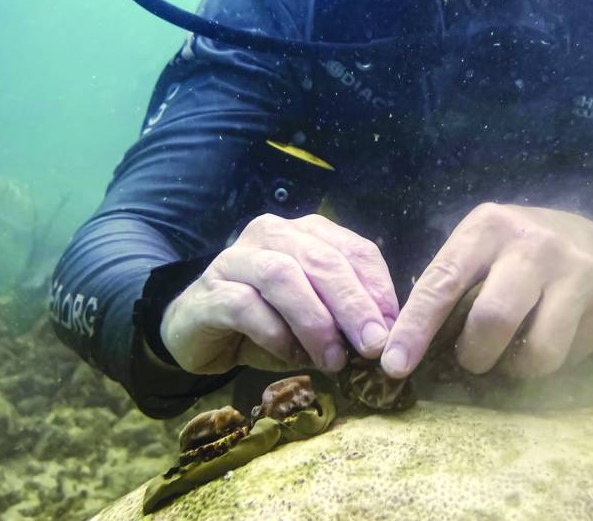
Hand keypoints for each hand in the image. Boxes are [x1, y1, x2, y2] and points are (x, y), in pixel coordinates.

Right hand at [160, 214, 398, 374]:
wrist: (197, 331)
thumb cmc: (266, 322)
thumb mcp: (315, 318)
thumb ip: (346, 319)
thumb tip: (388, 342)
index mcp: (308, 233)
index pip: (356, 249)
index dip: (379, 288)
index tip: (395, 328)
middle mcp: (273, 234)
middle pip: (322, 260)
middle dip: (353, 304)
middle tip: (374, 345)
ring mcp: (237, 258)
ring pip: (283, 276)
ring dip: (315, 320)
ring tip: (334, 359)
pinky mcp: (210, 291)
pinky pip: (245, 306)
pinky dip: (274, 333)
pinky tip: (288, 356)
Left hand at [380, 203, 592, 379]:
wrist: (586, 233)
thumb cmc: (512, 250)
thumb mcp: (476, 249)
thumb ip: (445, 289)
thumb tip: (402, 353)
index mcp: (488, 228)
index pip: (443, 283)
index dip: (415, 329)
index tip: (394, 365)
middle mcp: (534, 244)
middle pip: (493, 320)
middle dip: (473, 355)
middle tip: (473, 358)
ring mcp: (577, 269)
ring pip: (538, 351)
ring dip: (515, 368)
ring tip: (511, 354)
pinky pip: (570, 356)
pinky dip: (550, 362)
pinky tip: (549, 336)